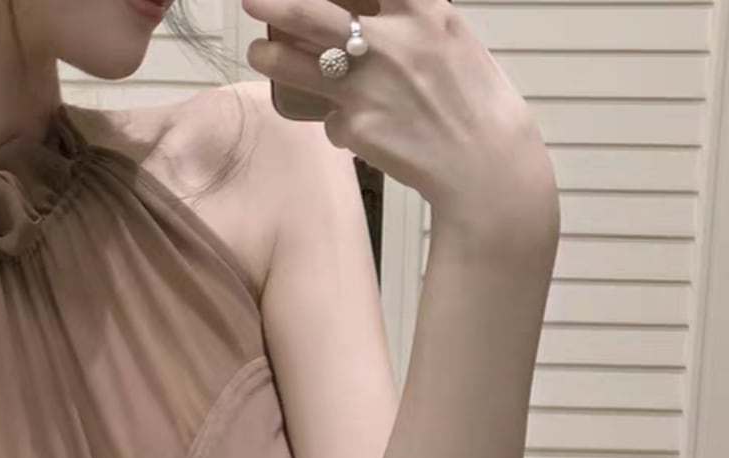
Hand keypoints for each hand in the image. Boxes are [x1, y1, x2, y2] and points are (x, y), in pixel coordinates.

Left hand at [242, 0, 557, 232]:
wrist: (484, 163)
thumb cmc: (473, 101)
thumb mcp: (450, 38)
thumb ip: (412, 20)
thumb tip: (370, 14)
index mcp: (421, 9)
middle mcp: (390, 40)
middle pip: (311, 12)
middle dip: (275, 4)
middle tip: (252, 0)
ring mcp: (369, 85)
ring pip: (297, 65)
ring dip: (269, 58)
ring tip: (259, 54)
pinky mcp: (357, 127)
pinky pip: (331, 121)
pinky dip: (339, 124)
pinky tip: (360, 130)